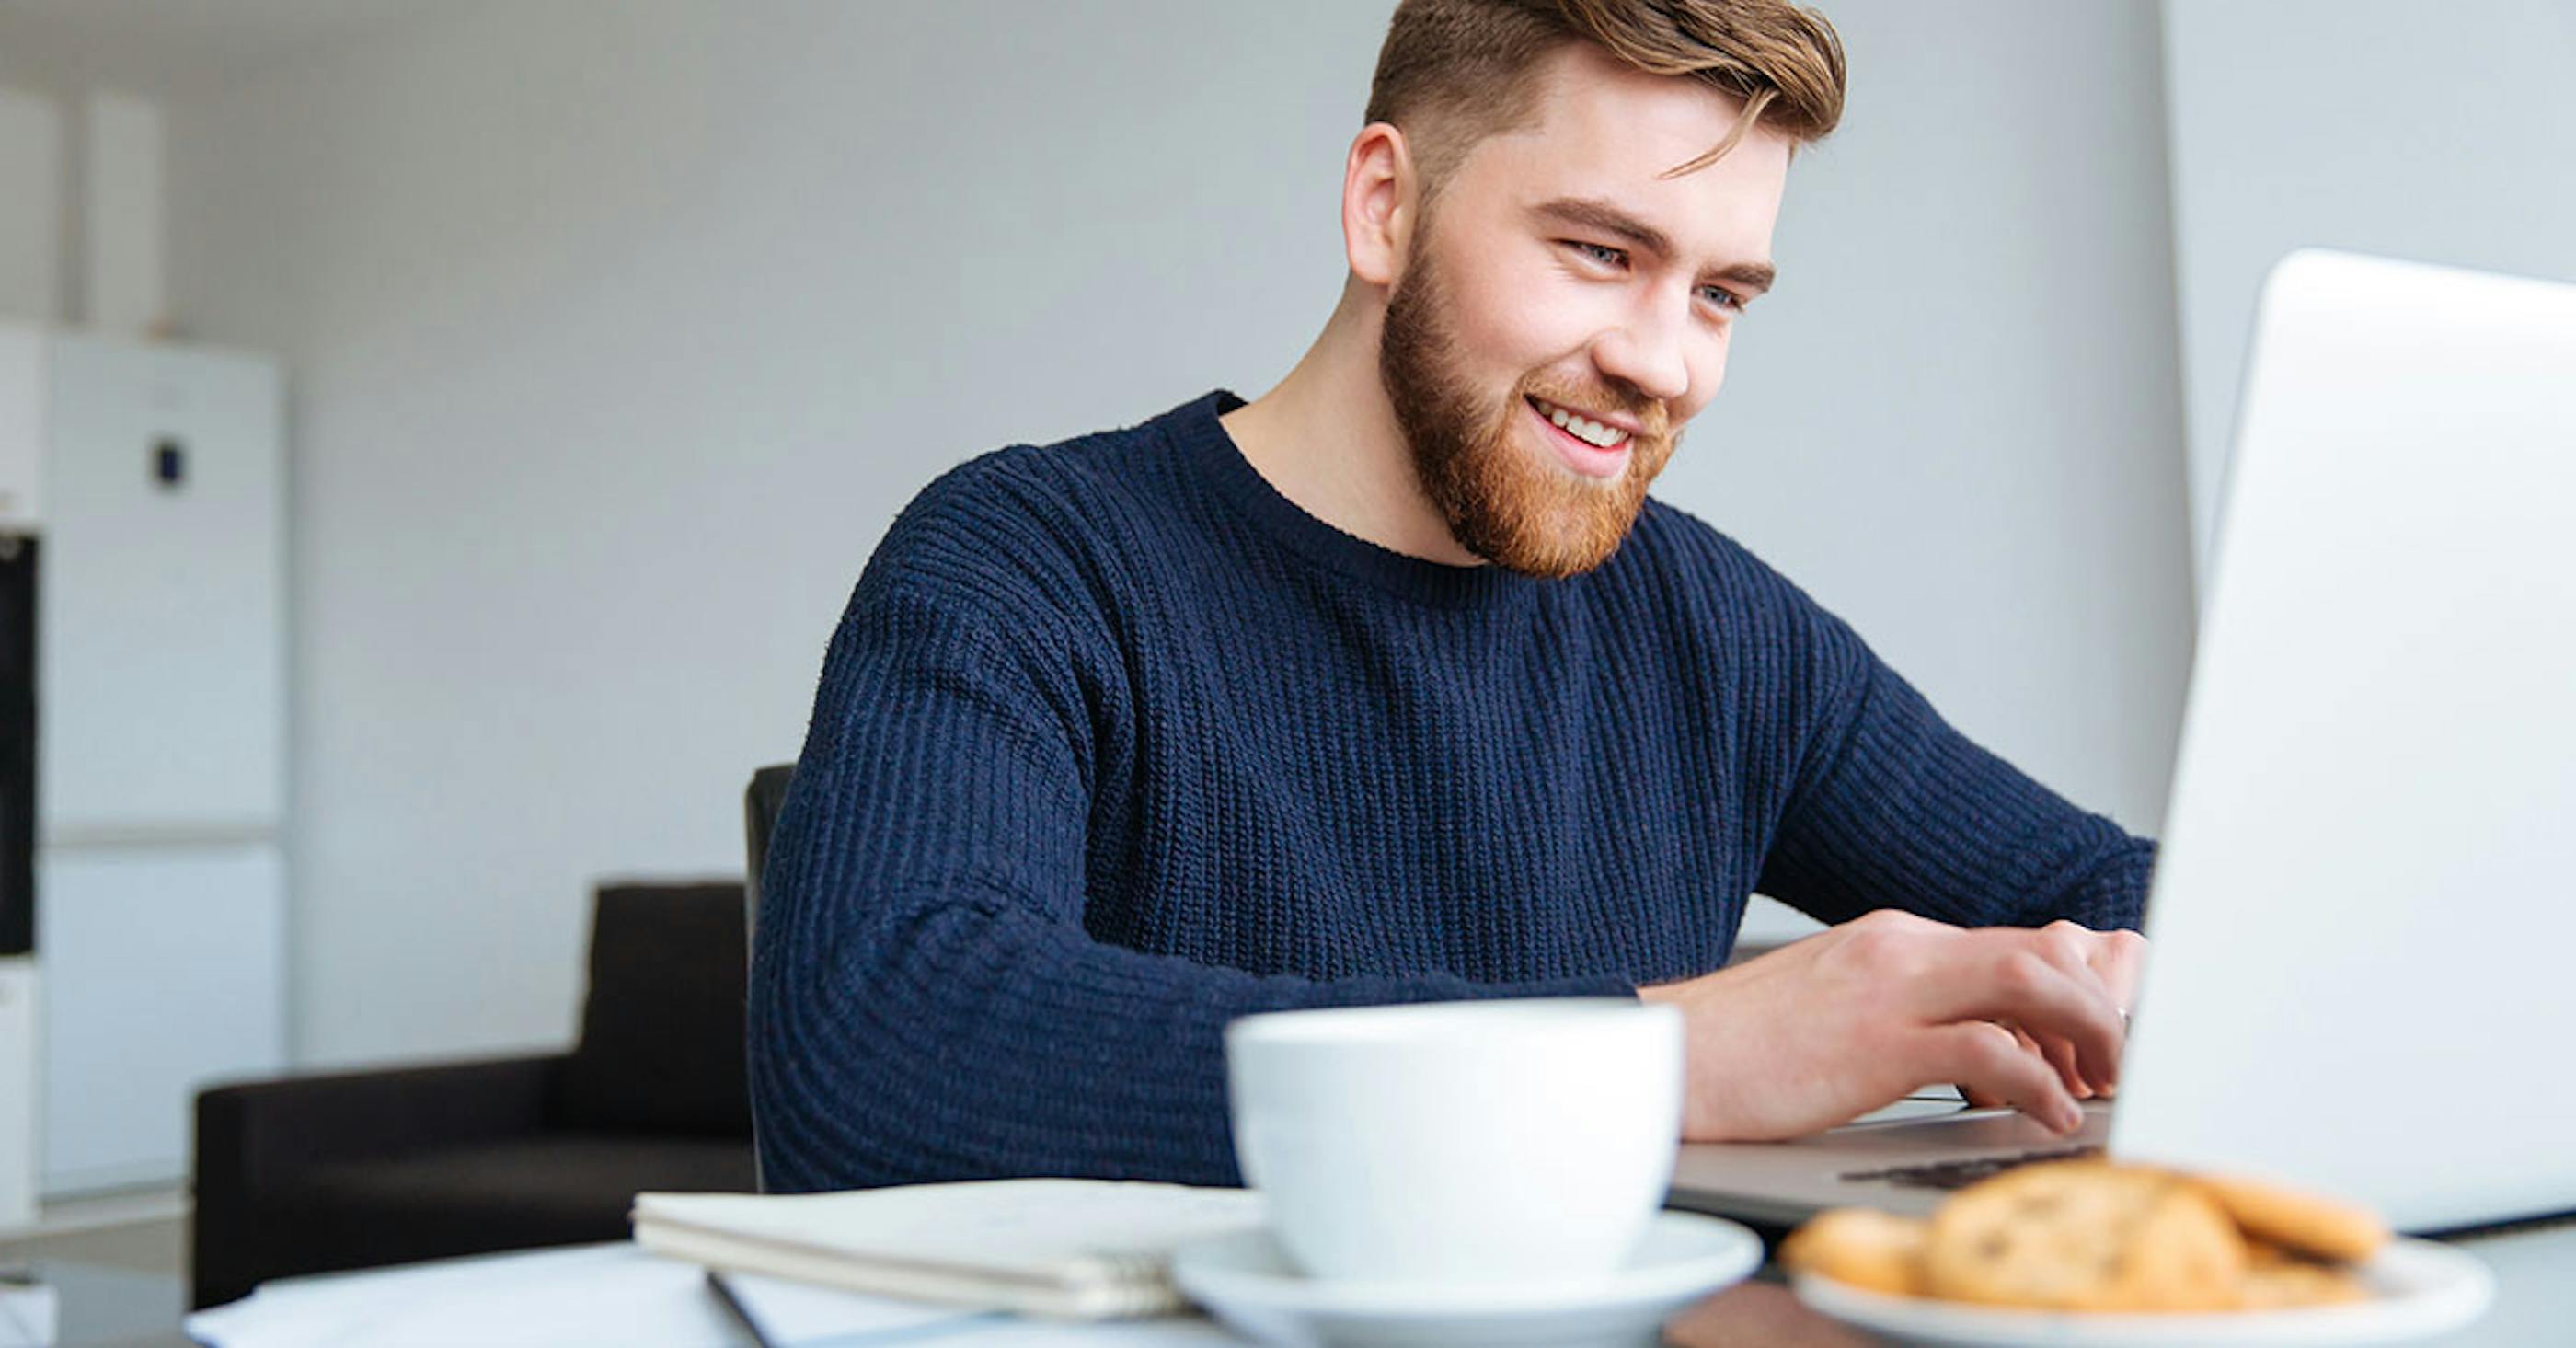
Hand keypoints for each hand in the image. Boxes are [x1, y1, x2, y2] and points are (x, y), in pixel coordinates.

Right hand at [1637, 910, 2141, 1140]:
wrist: (1666, 1057)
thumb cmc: (1742, 1049)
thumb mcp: (1835, 1006)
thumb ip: (1905, 1009)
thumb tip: (1982, 1052)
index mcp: (1890, 939)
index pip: (2013, 943)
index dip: (2071, 990)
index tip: (2087, 1044)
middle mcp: (1898, 947)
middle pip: (2037, 948)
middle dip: (2096, 1006)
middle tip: (2111, 1066)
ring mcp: (1887, 989)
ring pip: (2027, 978)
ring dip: (2085, 1030)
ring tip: (2099, 1083)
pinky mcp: (1874, 1042)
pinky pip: (1987, 1049)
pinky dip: (2037, 1082)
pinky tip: (2048, 1114)